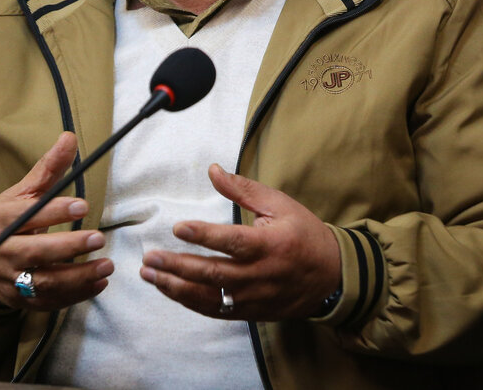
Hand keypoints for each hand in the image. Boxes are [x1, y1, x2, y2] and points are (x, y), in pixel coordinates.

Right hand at [0, 132, 112, 310]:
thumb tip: (70, 138)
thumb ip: (48, 169)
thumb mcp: (22, 192)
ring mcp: (9, 279)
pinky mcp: (19, 300)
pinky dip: (75, 296)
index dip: (55, 211)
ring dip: (77, 277)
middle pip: (34, 253)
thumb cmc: (7, 220)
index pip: (28, 216)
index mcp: (2, 220)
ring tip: (106, 266)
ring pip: (43, 283)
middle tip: (99, 238)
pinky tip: (99, 284)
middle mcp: (2, 252)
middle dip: (68, 247)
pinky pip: (48, 302)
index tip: (83, 206)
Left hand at [139, 164, 339, 320]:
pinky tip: (170, 290)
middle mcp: (260, 275)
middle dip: (178, 266)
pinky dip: (190, 302)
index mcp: (269, 245)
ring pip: (210, 297)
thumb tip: (213, 170)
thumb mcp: (280, 204)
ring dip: (176, 287)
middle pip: (213, 273)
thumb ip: (244, 189)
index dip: (204, 236)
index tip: (178, 228)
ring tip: (150, 276)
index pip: (232, 242)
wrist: (332, 277)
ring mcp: (254, 297)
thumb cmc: (305, 234)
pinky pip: (216, 310)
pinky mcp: (250, 312)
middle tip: (149, 258)